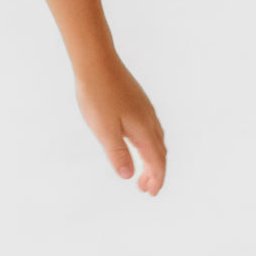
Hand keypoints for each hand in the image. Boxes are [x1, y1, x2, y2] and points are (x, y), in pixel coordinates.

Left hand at [73, 51, 165, 195]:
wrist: (96, 62)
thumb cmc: (97, 95)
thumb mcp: (103, 129)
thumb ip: (117, 153)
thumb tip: (128, 175)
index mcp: (144, 130)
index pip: (156, 162)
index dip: (156, 179)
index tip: (150, 193)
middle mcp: (149, 120)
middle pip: (159, 152)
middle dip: (155, 172)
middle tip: (145, 189)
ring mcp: (144, 109)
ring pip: (155, 140)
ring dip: (152, 158)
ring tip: (143, 170)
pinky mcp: (137, 101)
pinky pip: (149, 129)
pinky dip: (147, 144)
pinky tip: (136, 143)